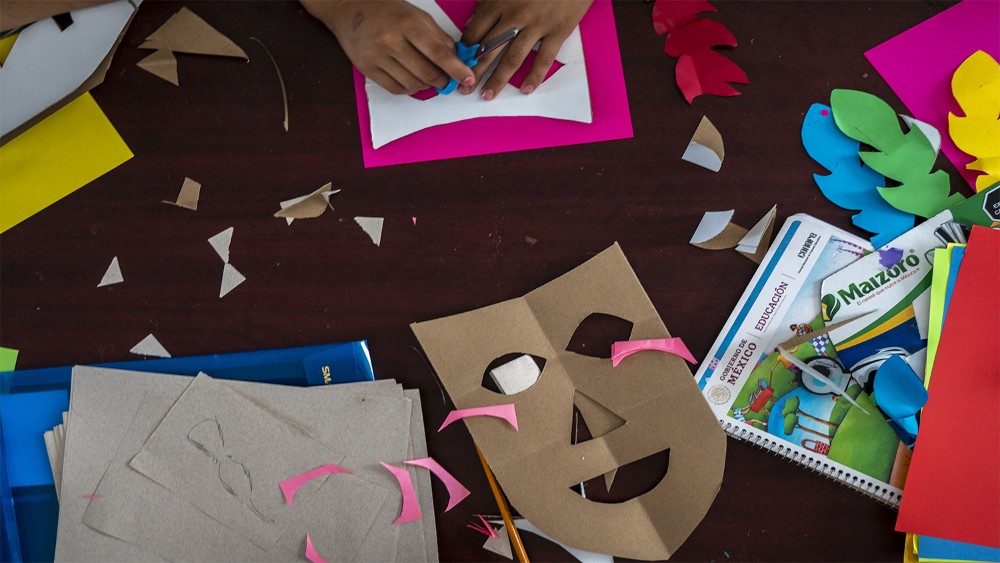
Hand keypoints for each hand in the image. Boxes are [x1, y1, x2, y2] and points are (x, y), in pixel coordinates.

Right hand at [301, 0, 475, 94]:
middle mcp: (390, 41)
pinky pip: (396, 89)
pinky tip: (413, 81)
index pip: (438, 53)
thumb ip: (438, 37)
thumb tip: (457, 60)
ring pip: (412, 84)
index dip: (456, 69)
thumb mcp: (417, 15)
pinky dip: (410, 89)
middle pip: (426, 73)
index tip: (468, 78)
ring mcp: (377, 56)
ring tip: (429, 78)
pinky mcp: (367, 68)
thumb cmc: (388, 11)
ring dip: (426, 86)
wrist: (349, 9)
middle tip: (448, 81)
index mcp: (407, 24)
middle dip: (443, 81)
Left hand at [460, 0, 591, 99]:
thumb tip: (472, 24)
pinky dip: (534, 76)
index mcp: (500, 2)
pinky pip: (543, 58)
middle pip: (489, 50)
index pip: (476, 32)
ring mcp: (537, 25)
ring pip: (512, 58)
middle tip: (464, 90)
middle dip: (474, 72)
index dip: (465, 52)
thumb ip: (489, 3)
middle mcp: (515, 16)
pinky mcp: (558, 32)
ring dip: (498, 80)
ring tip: (487, 96)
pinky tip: (525, 90)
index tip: (459, 65)